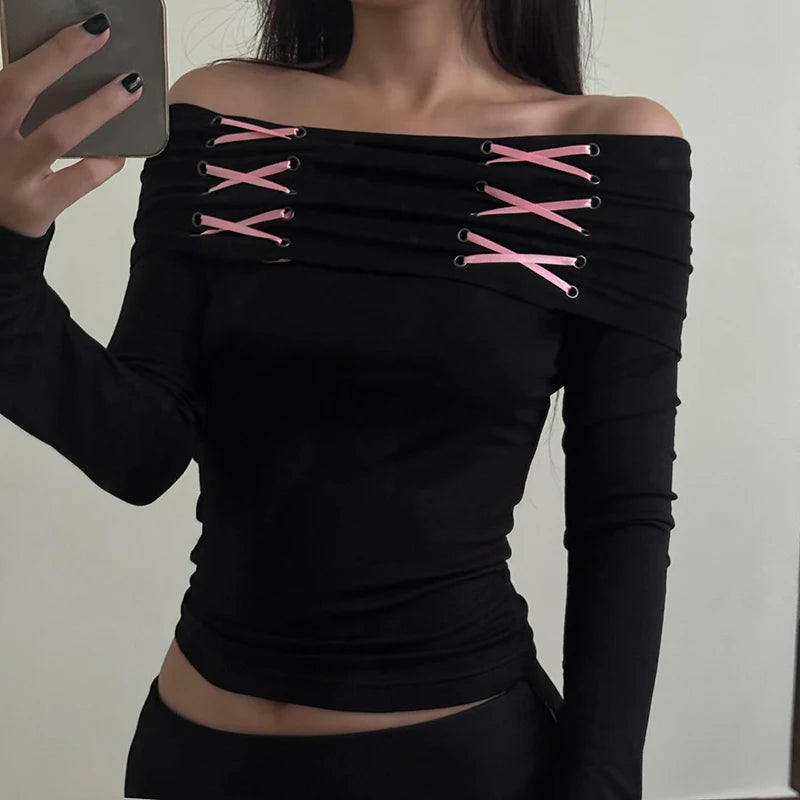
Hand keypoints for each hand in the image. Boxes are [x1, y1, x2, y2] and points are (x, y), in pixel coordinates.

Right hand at [0, 14, 142, 237]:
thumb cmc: (2, 170)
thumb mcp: (1, 131)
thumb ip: (20, 106)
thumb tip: (67, 67)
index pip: (6, 74)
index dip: (42, 47)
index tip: (80, 24)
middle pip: (20, 89)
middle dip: (60, 55)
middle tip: (100, 32)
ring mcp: (12, 177)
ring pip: (58, 134)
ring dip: (98, 106)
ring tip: (130, 86)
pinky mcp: (37, 208)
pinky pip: (82, 178)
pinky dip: (105, 160)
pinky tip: (122, 148)